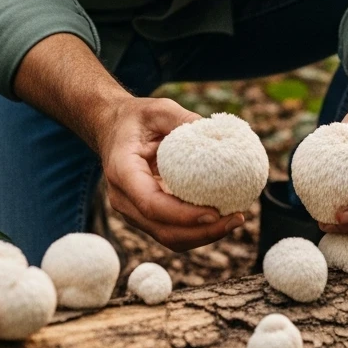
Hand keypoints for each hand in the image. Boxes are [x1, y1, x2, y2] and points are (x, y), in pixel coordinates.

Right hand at [97, 97, 245, 250]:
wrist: (112, 128)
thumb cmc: (135, 118)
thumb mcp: (158, 110)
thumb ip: (183, 119)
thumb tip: (217, 132)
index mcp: (122, 171)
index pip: (151, 204)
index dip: (183, 215)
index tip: (214, 213)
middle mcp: (124, 198)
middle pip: (162, 229)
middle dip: (201, 232)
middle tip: (235, 219)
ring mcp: (133, 210)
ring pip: (168, 237)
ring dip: (202, 236)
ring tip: (234, 220)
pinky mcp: (145, 214)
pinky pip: (171, 230)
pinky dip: (196, 229)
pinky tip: (221, 217)